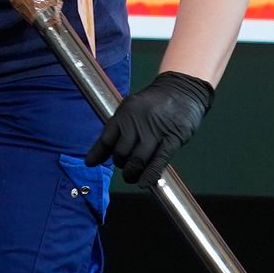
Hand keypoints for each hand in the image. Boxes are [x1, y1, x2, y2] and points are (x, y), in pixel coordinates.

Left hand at [87, 69, 211, 186]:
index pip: (106, 139)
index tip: (91, 163)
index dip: (98, 154)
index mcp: (125, 113)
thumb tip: (105, 148)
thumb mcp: (132, 107)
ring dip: (133, 173)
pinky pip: (158, 161)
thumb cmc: (155, 101)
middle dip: (121, 165)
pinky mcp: (172, 139)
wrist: (182, 89)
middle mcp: (137, 123)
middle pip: (121, 153)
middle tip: (125, 168)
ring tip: (133, 177)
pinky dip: (150, 175)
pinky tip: (145, 183)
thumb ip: (120, 126)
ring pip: (137, 160)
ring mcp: (155, 132)